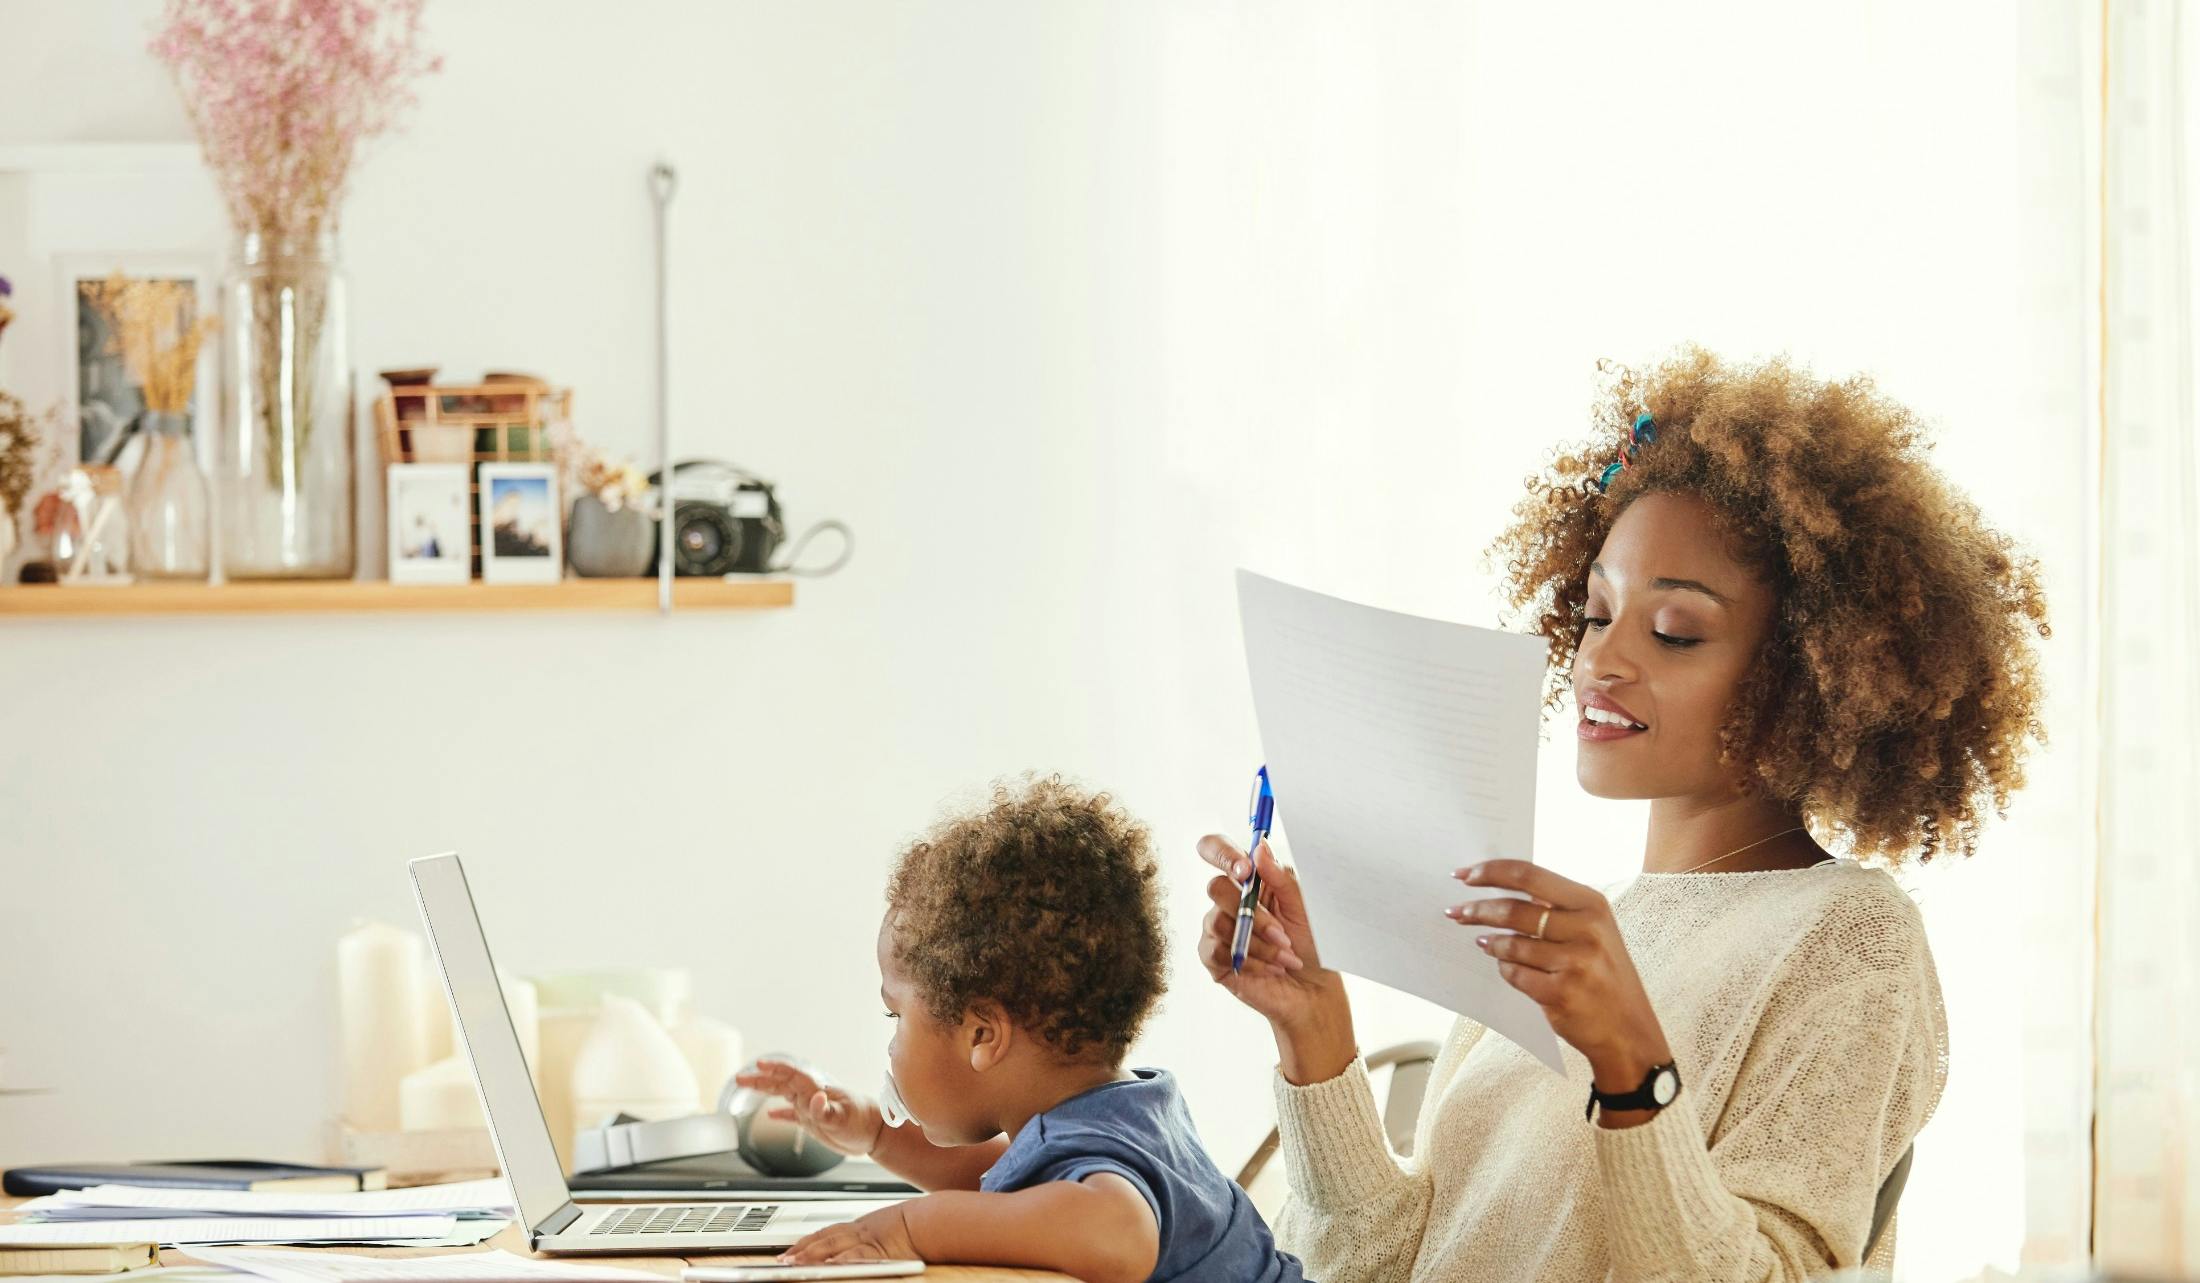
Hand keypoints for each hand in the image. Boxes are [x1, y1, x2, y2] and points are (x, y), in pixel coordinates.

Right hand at [732, 1057, 884, 1155]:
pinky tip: (769, 1116)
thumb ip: (827, 1110)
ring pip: (783, 1094)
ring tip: (746, 1086)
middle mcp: (811, 1095)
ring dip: (765, 1090)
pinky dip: (780, 1114)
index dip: (775, 1068)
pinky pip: (792, 1115)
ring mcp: (811, 1107)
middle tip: (740, 1078)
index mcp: (817, 1089)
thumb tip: (815, 1098)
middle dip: (761, 1079)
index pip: (791, 1075)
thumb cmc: (863, 1123)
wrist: (875, 1133)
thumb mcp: (843, 1119)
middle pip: (782, 1082)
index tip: (759, 1064)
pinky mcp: (814, 1121)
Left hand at [778, 1200, 918, 1264]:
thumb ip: (873, 1236)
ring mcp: (869, 1241)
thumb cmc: (916, 1226)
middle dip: (802, 1249)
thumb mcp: (889, 1227)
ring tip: (795, 1263)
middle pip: (825, 1238)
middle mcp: (861, 1231)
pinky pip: (858, 1255)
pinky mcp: (879, 1251)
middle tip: (784, 1260)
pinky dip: (843, 1260)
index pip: (828, 1232)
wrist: (933, 1220)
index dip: (808, 1241)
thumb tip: (853, 1249)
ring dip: (813, 1254)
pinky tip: (830, 1265)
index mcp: (862, 1226)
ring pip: (834, 1245)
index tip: (792, 1250)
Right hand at [1197, 835, 1354, 1084]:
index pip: (1217, 850)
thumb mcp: (1303, 906)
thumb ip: (1280, 877)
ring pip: (1218, 923)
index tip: (1245, 871)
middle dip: (1253, 915)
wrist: (1312, 990)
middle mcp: (1229, 901)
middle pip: (1215, 887)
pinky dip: (1251, 961)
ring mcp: (1218, 928)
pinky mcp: (1213, 957)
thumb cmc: (1311, 944)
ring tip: (1284, 957)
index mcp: (1249, 880)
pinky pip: (1217, 951)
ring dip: (1258, 943)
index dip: (1223, 854)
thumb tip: (1259, 848)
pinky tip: (1271, 969)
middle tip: (1282, 934)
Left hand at [1449, 860, 1672, 1117]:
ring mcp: (1575, 963)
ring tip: (1484, 943)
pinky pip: (1514, 974)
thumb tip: (1499, 888)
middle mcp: (1587, 929)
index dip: (1491, 872)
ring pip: (1510, 945)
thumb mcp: (1594, 930)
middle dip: (1477, 910)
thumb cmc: (1604, 976)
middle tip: (1455, 912)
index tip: (1463, 874)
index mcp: (1592, 904)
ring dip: (1491, 944)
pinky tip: (1506, 968)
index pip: (1529, 874)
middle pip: (1514, 909)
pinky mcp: (1561, 993)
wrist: (1629, 1032)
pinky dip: (1505, 970)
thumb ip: (1556, 908)